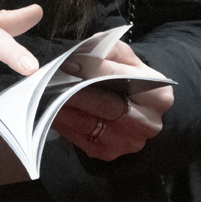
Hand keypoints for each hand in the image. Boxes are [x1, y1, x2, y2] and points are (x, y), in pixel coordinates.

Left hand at [52, 41, 174, 160]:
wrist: (135, 107)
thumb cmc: (127, 77)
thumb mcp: (125, 57)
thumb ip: (106, 48)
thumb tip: (78, 54)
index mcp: (158, 95)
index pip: (119, 78)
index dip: (92, 69)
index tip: (67, 64)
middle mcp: (148, 123)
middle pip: (104, 104)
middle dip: (73, 91)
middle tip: (49, 80)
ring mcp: (128, 141)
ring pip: (87, 123)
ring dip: (61, 108)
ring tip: (42, 93)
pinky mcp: (107, 153)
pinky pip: (77, 137)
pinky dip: (60, 122)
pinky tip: (47, 109)